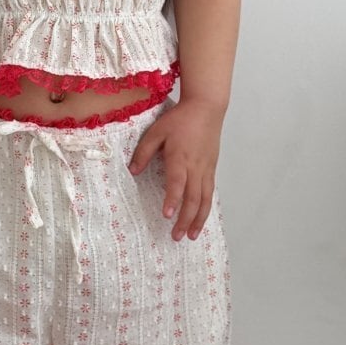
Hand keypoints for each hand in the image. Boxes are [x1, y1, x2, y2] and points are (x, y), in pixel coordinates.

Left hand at [128, 99, 223, 241]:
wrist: (206, 108)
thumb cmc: (180, 119)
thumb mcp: (156, 131)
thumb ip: (144, 152)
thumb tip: (133, 171)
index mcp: (180, 157)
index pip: (177, 183)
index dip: (172, 200)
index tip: (166, 215)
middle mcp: (195, 167)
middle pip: (193, 198)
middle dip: (185, 219)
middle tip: (176, 236)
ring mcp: (206, 169)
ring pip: (204, 199)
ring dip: (198, 219)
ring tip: (191, 236)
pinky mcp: (212, 169)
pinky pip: (210, 193)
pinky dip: (206, 209)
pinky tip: (200, 218)